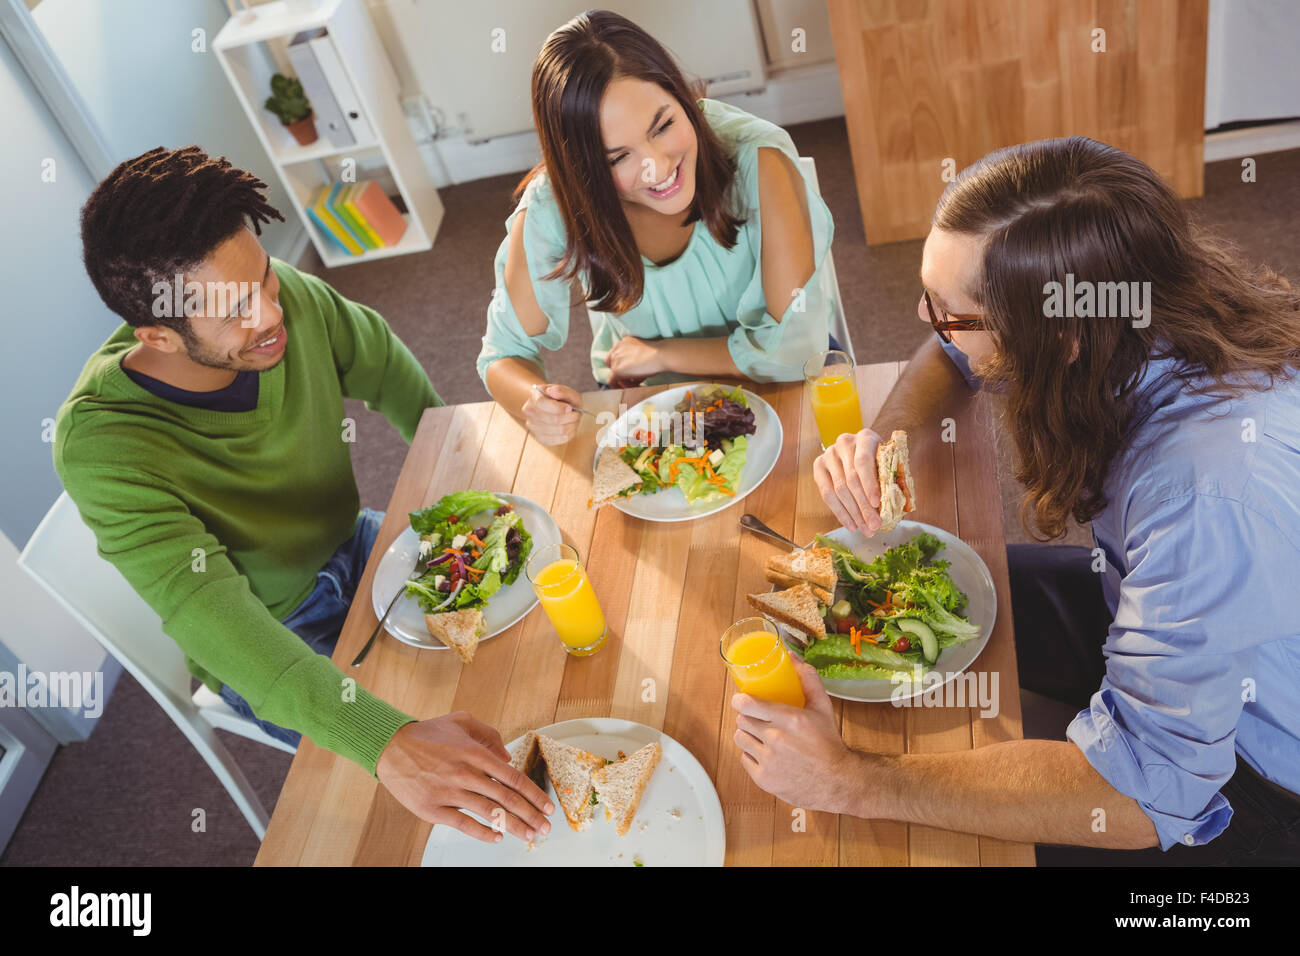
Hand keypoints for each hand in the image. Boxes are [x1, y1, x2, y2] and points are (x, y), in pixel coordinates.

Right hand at [376, 712, 553, 843]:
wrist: (389, 746)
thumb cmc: (426, 735)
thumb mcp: (461, 721)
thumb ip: (489, 735)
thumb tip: (507, 756)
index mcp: (475, 753)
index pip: (513, 778)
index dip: (534, 794)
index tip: (547, 806)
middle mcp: (465, 773)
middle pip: (507, 799)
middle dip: (530, 815)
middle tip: (545, 827)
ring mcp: (449, 792)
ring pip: (489, 813)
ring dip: (513, 827)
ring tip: (528, 836)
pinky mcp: (433, 809)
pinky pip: (463, 824)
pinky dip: (482, 832)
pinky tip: (496, 836)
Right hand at [521, 383, 581, 445]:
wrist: (551, 408)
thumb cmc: (559, 399)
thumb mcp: (565, 391)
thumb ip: (561, 391)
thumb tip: (552, 392)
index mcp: (534, 396)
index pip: (542, 404)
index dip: (559, 408)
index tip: (569, 408)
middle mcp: (530, 411)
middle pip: (554, 420)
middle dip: (571, 417)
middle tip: (576, 414)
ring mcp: (533, 426)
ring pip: (558, 431)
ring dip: (572, 426)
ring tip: (574, 420)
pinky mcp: (539, 438)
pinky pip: (558, 440)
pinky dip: (568, 434)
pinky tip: (569, 428)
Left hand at [606, 335, 665, 382]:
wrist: (659, 355)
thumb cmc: (657, 354)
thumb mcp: (643, 353)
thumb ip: (634, 360)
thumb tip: (632, 375)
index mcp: (623, 342)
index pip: (616, 355)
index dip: (621, 365)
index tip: (629, 373)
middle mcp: (617, 349)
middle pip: (612, 364)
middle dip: (620, 373)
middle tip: (630, 381)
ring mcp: (615, 359)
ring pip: (613, 374)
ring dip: (622, 380)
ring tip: (634, 385)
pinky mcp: (616, 370)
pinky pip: (612, 381)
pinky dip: (618, 387)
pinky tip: (628, 389)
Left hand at [731, 654, 862, 814]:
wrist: (838, 781)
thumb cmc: (829, 742)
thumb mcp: (822, 706)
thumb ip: (807, 678)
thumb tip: (792, 657)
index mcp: (789, 719)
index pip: (747, 704)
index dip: (740, 700)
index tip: (741, 700)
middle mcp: (777, 740)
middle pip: (742, 720)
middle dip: (747, 717)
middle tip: (757, 718)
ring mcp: (769, 761)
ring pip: (740, 739)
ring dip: (748, 735)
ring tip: (761, 736)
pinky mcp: (764, 780)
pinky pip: (744, 759)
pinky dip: (752, 756)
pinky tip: (765, 754)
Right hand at [812, 428, 882, 535]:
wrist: (859, 448)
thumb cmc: (878, 459)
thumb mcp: (889, 463)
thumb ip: (892, 479)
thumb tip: (895, 507)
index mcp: (865, 438)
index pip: (863, 462)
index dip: (869, 484)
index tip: (877, 504)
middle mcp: (844, 443)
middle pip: (851, 479)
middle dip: (863, 507)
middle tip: (873, 526)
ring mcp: (829, 455)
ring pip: (838, 490)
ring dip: (853, 514)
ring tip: (865, 529)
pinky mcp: (819, 466)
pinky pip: (826, 494)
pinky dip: (840, 512)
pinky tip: (851, 524)